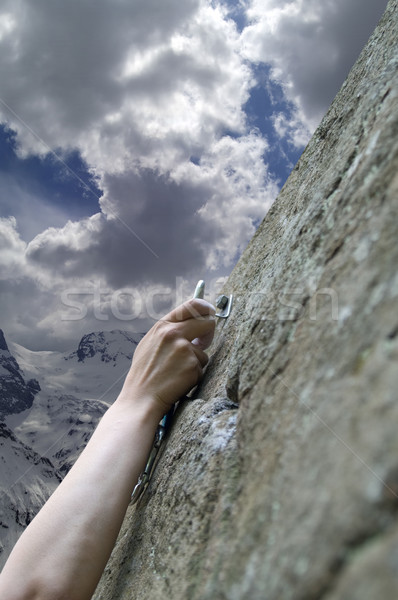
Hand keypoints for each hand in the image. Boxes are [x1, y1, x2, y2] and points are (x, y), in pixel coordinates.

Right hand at [119, 298, 215, 417]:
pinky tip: (178, 380)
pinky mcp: (192, 365)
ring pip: (203, 351)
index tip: (210, 313)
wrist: (141, 398)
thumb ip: (168, 331)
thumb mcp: (150, 343)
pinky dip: (194, 375)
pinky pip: (201, 367)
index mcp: (162, 326)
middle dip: (210, 332)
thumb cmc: (145, 373)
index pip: (192, 305)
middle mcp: (173, 333)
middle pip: (207, 322)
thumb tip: (191, 322)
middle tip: (205, 342)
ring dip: (196, 361)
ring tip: (176, 371)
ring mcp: (184, 349)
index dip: (206, 308)